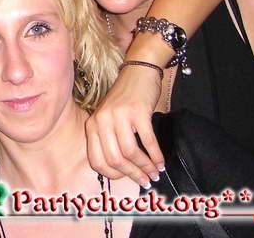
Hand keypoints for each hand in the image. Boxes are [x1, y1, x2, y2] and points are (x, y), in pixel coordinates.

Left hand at [85, 65, 164, 187]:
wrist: (138, 72)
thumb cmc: (124, 99)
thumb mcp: (108, 118)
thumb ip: (108, 140)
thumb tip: (122, 171)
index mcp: (92, 125)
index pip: (96, 161)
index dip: (113, 175)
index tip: (126, 180)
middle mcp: (102, 120)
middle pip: (114, 160)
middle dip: (132, 174)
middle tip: (145, 180)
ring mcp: (119, 116)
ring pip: (130, 153)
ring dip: (146, 166)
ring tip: (155, 172)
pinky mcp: (138, 112)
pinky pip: (148, 141)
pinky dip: (156, 155)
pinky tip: (161, 161)